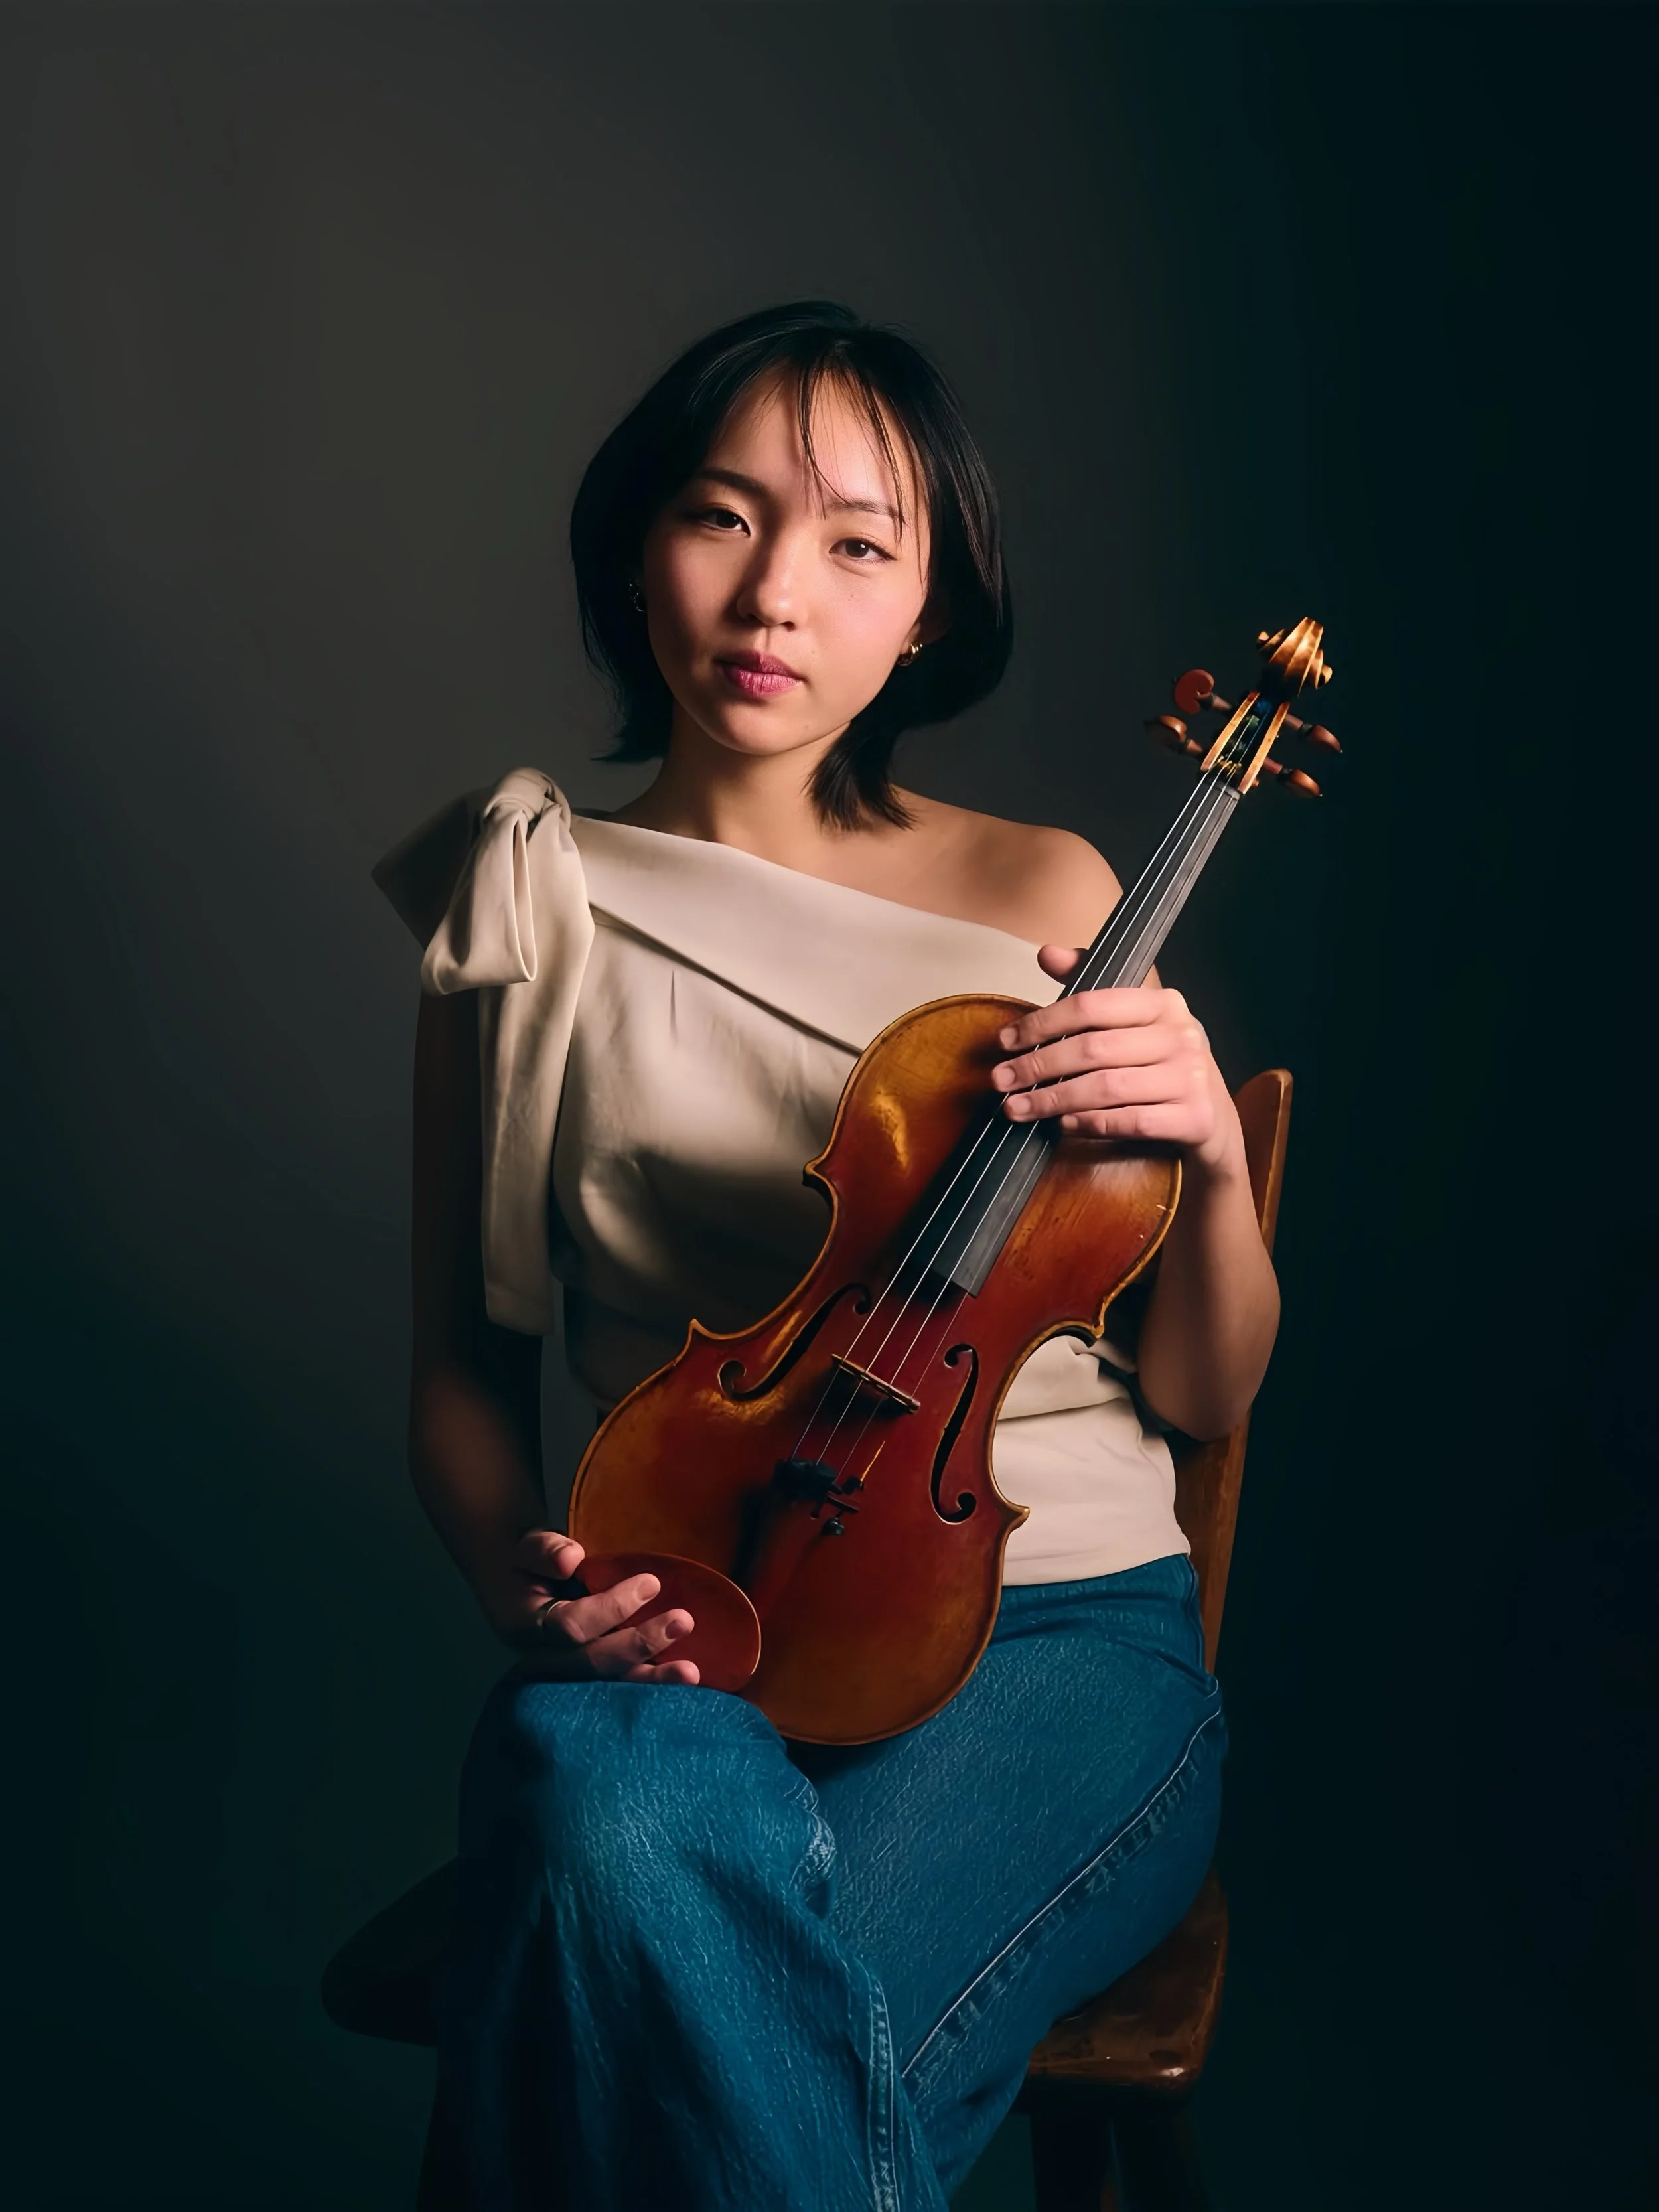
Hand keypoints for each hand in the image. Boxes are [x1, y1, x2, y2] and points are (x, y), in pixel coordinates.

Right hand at [501, 1529, 701, 1684]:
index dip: (611, 1608)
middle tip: (683, 1620)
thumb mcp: (530, 1548)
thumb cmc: (530, 1565)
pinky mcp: (587, 1680)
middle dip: (640, 1644)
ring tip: (691, 1672)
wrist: (517, 1589)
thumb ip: (546, 1551)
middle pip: (593, 1663)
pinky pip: (619, 1688)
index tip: (651, 1582)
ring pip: (608, 1686)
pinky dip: (651, 1686)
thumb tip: (570, 1559)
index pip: (570, 1626)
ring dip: (652, 1680)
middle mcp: (544, 1659)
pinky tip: (684, 1682)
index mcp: (526, 1626)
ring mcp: (566, 1676)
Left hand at [991, 947, 1243, 1177]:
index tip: (1005, 1041)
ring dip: (1053, 1101)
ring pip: (1107, 1088)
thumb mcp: (1134, 1024)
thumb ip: (1090, 991)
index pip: (1091, 1004)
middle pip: (1093, 1048)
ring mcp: (1191, 1078)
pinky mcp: (1195, 1117)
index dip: (1041, 1023)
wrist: (1211, 1120)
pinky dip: (1091, 1123)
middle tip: (1001, 1081)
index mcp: (1163, 1003)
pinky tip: (1063, 1125)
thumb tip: (1047, 953)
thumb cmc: (1160, 1067)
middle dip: (1038, 1066)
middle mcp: (1182, 1035)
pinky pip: (1130, 1121)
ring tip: (1019, 1108)